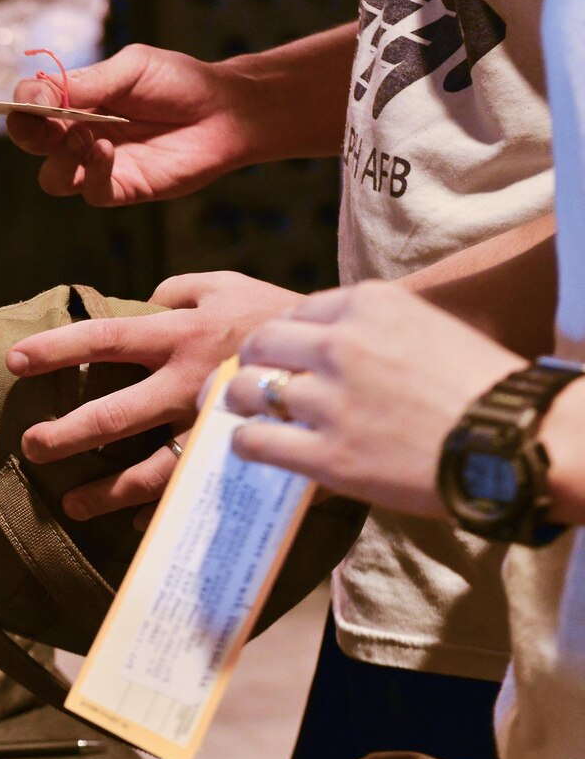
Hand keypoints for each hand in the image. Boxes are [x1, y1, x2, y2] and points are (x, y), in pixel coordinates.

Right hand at [5, 44, 267, 205]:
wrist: (228, 110)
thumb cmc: (182, 82)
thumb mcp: (132, 67)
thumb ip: (87, 81)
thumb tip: (40, 94)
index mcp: (77, 101)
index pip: (32, 106)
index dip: (24, 104)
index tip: (34, 98)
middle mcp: (81, 134)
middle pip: (33, 143)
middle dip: (28, 134)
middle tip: (43, 122)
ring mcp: (99, 165)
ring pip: (54, 178)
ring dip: (61, 159)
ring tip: (87, 137)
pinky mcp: (122, 188)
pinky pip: (91, 192)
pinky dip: (92, 173)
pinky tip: (108, 152)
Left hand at [8, 271, 302, 518]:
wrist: (346, 355)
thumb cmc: (277, 315)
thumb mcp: (228, 285)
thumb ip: (177, 290)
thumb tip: (141, 301)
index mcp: (180, 335)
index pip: (104, 338)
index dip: (57, 349)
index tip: (16, 361)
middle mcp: (188, 385)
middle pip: (113, 416)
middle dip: (64, 436)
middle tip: (31, 447)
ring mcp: (212, 429)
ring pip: (149, 469)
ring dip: (106, 491)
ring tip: (72, 505)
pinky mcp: (237, 458)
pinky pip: (193, 492)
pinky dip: (161, 511)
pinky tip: (132, 525)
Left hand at [225, 282, 523, 516]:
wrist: (520, 442)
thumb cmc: (484, 390)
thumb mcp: (430, 331)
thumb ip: (374, 333)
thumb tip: (324, 350)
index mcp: (371, 305)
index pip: (297, 312)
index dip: (284, 337)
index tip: (280, 354)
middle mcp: (342, 344)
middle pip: (262, 343)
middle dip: (252, 361)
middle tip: (250, 379)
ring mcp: (330, 400)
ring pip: (246, 389)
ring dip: (238, 401)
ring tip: (244, 414)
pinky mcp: (326, 454)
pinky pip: (255, 441)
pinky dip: (245, 443)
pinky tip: (252, 446)